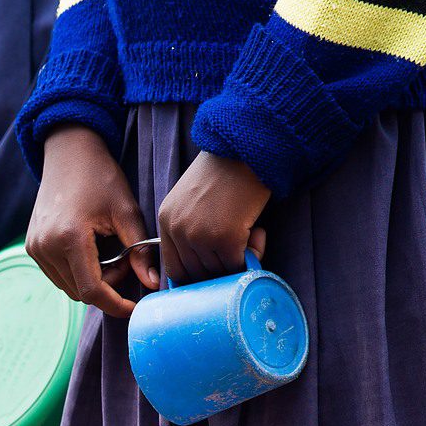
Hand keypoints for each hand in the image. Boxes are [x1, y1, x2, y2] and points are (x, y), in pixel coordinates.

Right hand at [26, 125, 158, 316]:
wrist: (69, 154)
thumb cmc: (101, 178)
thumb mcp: (127, 212)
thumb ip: (139, 252)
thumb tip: (153, 285)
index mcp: (69, 237)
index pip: (91, 291)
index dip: (115, 305)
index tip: (136, 308)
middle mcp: (45, 247)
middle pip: (80, 291)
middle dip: (107, 286)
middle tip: (125, 259)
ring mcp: (35, 248)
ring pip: (69, 287)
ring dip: (92, 280)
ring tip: (108, 251)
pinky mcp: (32, 247)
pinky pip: (58, 275)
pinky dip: (78, 272)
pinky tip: (91, 249)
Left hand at [157, 152, 269, 285]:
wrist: (246, 148)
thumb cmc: (226, 171)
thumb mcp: (192, 199)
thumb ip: (190, 228)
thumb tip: (206, 265)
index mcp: (167, 220)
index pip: (173, 267)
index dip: (195, 276)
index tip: (214, 273)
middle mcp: (178, 230)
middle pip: (196, 274)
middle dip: (220, 270)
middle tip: (241, 249)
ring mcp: (199, 236)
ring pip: (218, 272)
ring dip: (238, 261)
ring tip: (252, 235)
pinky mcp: (224, 239)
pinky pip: (237, 265)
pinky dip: (253, 255)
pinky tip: (258, 232)